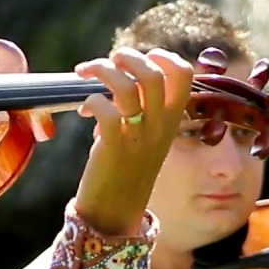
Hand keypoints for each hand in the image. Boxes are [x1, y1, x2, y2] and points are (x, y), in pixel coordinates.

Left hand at [71, 47, 193, 235]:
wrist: (115, 213)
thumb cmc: (127, 171)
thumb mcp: (147, 139)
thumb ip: (144, 110)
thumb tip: (122, 79)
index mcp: (172, 122)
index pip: (184, 75)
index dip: (165, 56)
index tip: (145, 55)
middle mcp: (159, 127)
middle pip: (153, 73)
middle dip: (127, 57)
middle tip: (111, 61)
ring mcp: (137, 137)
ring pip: (126, 86)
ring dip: (102, 70)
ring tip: (86, 73)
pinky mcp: (113, 147)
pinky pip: (104, 108)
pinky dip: (91, 100)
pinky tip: (85, 109)